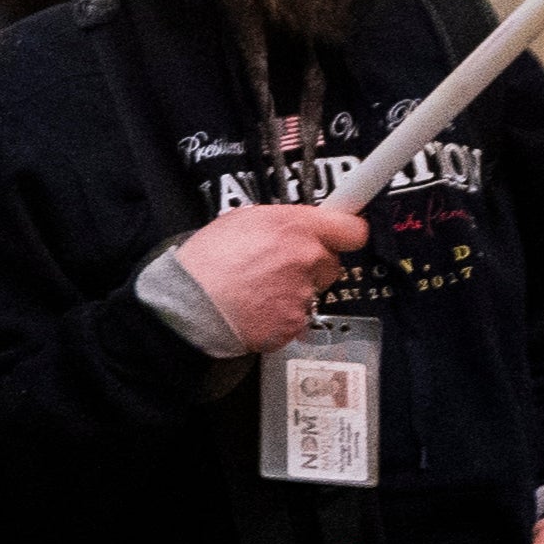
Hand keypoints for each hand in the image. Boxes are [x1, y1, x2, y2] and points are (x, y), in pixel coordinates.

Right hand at [174, 202, 371, 352]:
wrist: (190, 304)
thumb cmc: (207, 260)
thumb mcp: (242, 220)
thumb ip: (281, 222)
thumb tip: (298, 226)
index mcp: (296, 227)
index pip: (352, 229)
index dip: (347, 233)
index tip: (344, 235)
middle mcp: (307, 258)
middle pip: (330, 263)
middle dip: (312, 266)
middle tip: (280, 268)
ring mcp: (304, 294)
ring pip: (312, 292)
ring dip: (293, 292)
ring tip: (257, 290)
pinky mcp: (295, 323)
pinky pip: (297, 317)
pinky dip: (281, 316)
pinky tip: (256, 309)